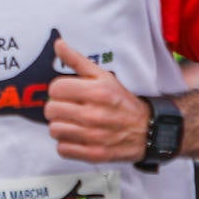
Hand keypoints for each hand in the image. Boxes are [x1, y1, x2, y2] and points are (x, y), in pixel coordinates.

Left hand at [45, 37, 150, 162]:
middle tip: (68, 108)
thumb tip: (58, 44)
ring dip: (60, 126)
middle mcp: (95, 114)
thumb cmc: (121, 101)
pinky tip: (77, 136)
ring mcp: (94, 136)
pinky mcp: (93, 154)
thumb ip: (77, 60)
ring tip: (73, 122)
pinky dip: (66, 144)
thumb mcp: (103, 76)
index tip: (67, 93)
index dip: (58, 90)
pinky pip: (62, 149)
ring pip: (54, 130)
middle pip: (51, 110)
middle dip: (57, 107)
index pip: (55, 88)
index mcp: (97, 92)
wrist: (147, 129)